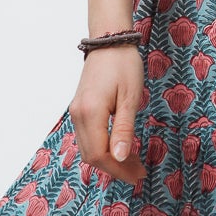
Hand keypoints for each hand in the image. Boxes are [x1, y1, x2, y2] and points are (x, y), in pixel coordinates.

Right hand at [70, 44, 145, 184]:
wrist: (108, 41)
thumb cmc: (124, 66)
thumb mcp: (130, 98)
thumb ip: (123, 130)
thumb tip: (119, 158)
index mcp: (90, 113)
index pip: (100, 155)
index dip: (119, 169)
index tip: (139, 174)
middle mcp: (77, 115)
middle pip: (91, 155)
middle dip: (115, 168)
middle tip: (138, 171)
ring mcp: (75, 112)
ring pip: (88, 148)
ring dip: (109, 159)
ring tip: (132, 162)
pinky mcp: (79, 109)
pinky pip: (87, 137)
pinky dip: (102, 148)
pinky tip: (119, 148)